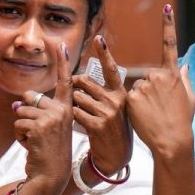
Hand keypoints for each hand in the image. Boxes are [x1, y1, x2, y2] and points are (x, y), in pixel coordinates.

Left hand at [13, 42, 73, 194]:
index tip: (60, 44)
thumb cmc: (48, 153)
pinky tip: (31, 147)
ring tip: (35, 142)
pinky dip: (19, 136)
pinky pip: (18, 123)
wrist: (51, 175)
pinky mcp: (39, 126)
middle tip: (37, 135)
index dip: (62, 63)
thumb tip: (18, 101)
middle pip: (31, 99)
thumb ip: (36, 110)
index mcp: (67, 109)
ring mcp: (52, 118)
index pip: (64, 83)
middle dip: (26, 115)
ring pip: (21, 112)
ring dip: (21, 129)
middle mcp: (62, 110)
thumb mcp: (46, 128)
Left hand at [73, 34, 131, 174]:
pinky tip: (79, 123)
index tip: (99, 38)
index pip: (111, 69)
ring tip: (80, 114)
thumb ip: (103, 94)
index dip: (105, 53)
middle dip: (75, 87)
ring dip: (73, 104)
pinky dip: (73, 117)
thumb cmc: (113, 131)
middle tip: (76, 96)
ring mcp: (108, 113)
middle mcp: (116, 101)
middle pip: (85, 83)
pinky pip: (76, 112)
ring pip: (78, 98)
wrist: (116, 156)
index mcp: (121, 94)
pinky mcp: (97, 124)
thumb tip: (80, 79)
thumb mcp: (115, 110)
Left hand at [128, 4, 194, 159]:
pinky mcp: (132, 96)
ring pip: (137, 86)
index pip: (170, 44)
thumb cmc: (182, 121)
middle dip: (150, 89)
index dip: (168, 25)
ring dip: (141, 98)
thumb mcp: (189, 98)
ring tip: (152, 114)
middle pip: (148, 76)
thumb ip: (184, 80)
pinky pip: (129, 96)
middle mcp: (158, 76)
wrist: (172, 141)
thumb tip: (184, 65)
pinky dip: (133, 105)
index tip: (167, 7)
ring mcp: (145, 85)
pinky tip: (143, 116)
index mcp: (174, 75)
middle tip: (158, 107)